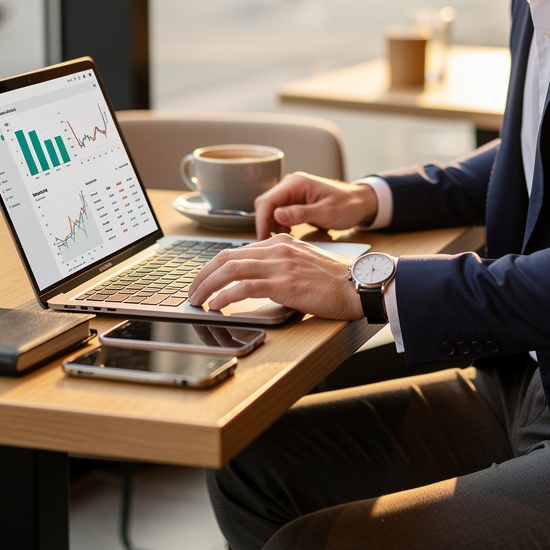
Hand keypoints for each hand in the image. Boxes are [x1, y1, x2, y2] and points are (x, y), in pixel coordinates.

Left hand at [186, 234, 362, 319]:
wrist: (358, 285)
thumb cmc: (334, 281)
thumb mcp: (303, 264)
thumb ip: (281, 265)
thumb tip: (256, 279)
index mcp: (281, 243)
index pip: (236, 251)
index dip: (213, 266)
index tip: (202, 280)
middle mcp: (277, 248)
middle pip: (227, 257)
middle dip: (203, 275)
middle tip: (192, 292)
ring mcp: (280, 264)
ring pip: (231, 270)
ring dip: (208, 286)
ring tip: (197, 300)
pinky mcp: (284, 283)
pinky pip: (245, 287)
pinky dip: (226, 296)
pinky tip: (217, 306)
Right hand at [253, 172, 378, 238]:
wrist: (361, 202)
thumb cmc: (348, 206)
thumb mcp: (326, 212)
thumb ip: (301, 214)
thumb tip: (277, 216)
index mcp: (297, 183)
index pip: (268, 201)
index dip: (262, 221)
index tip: (263, 240)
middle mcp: (291, 184)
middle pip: (266, 204)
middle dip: (265, 224)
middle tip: (270, 243)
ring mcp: (292, 191)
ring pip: (271, 209)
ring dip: (272, 225)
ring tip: (281, 239)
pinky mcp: (295, 200)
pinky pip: (279, 211)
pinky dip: (279, 224)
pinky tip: (288, 233)